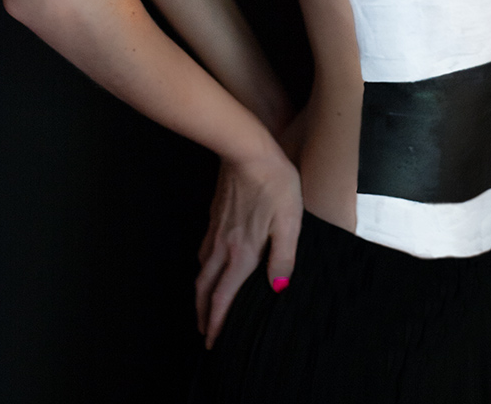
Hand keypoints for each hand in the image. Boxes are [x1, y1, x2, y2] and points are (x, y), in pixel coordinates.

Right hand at [195, 149, 302, 349]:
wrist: (247, 150)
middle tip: (203, 332)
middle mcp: (224, 245)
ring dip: (201, 292)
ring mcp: (216, 229)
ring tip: (204, 303)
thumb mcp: (289, 222)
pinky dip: (204, 267)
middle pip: (205, 287)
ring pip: (202, 269)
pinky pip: (204, 250)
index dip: (216, 321)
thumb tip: (278, 290)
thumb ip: (283, 258)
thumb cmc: (274, 184)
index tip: (211, 341)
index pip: (224, 296)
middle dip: (202, 313)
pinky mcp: (215, 214)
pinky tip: (209, 263)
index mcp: (242, 252)